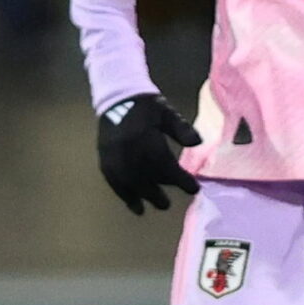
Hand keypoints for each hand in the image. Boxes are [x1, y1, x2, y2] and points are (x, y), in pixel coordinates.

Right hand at [96, 92, 202, 213]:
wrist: (117, 97)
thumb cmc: (145, 105)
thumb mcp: (167, 113)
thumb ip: (182, 128)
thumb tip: (198, 143)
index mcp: (147, 141)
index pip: (167, 167)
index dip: (182, 180)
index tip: (195, 189)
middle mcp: (130, 154)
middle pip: (147, 180)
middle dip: (159, 193)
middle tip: (168, 204)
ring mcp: (115, 159)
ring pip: (131, 184)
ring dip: (142, 197)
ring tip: (153, 207)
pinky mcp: (105, 161)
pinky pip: (115, 183)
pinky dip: (124, 195)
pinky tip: (133, 204)